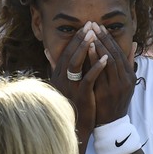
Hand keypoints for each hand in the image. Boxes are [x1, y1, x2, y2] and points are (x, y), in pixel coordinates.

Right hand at [48, 22, 107, 136]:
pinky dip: (96, 67)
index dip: (75, 39)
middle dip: (80, 39)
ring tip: (95, 36)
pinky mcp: (80, 96)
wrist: (73, 128)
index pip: (66, 53)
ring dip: (86, 48)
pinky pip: (88, 79)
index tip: (84, 28)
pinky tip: (106, 58)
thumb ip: (54, 67)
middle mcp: (61, 80)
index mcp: (57, 76)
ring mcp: (70, 88)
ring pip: (76, 63)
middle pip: (70, 54)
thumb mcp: (59, 84)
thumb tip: (46, 51)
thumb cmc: (68, 105)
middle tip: (90, 25)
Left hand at [90, 22, 136, 125]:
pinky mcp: (107, 93)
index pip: (119, 52)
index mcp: (129, 76)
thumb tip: (132, 44)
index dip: (109, 39)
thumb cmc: (115, 101)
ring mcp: (116, 86)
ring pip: (109, 61)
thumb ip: (128, 63)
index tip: (100, 27)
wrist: (111, 124)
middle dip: (103, 38)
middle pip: (114, 54)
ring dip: (99, 46)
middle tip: (93, 25)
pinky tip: (87, 49)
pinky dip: (95, 59)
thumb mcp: (125, 82)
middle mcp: (125, 80)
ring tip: (90, 33)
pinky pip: (101, 72)